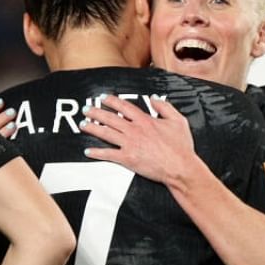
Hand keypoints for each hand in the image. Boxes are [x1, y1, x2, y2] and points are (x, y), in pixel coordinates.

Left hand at [80, 96, 196, 185]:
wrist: (180, 167)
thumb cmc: (181, 147)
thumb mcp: (178, 121)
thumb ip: (165, 107)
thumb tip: (154, 98)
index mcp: (145, 120)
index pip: (124, 106)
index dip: (112, 100)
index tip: (102, 97)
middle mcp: (134, 130)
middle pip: (110, 118)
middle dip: (96, 112)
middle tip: (86, 109)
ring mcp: (130, 144)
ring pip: (106, 133)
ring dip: (92, 128)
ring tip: (82, 125)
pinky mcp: (127, 159)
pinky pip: (108, 154)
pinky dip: (97, 152)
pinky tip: (88, 151)